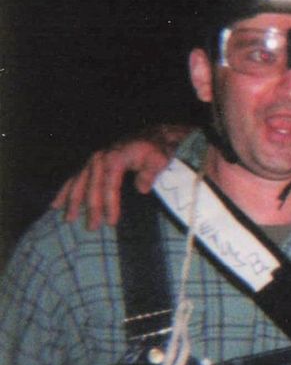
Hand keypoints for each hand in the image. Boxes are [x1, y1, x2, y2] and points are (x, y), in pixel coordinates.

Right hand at [52, 125, 186, 229]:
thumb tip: (141, 189)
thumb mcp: (159, 159)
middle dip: (91, 209)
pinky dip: (65, 191)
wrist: (152, 136)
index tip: (111, 222)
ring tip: (68, 219)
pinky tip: (56, 203)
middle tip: (92, 228)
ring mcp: (93, 160)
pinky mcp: (91, 163)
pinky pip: (74, 178)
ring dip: (72, 202)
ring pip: (77, 182)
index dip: (109, 204)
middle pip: (92, 186)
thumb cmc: (157, 150)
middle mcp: (99, 158)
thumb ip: (150, 173)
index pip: (110, 185)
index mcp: (115, 158)